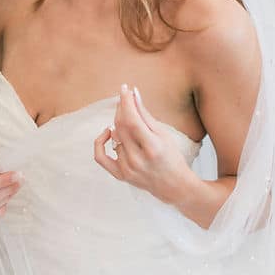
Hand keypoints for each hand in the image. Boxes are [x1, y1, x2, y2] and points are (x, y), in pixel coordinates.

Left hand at [93, 83, 189, 204]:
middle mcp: (137, 160)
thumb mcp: (164, 133)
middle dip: (121, 108)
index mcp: (153, 148)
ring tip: (129, 120)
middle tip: (125, 98)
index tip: (125, 88)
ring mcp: (127, 169)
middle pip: (121, 126)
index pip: (132, 120)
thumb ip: (146, 114)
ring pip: (114, 136)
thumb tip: (133, 93)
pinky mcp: (120, 175)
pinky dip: (101, 142)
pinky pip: (101, 157)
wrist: (174, 186)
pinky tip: (108, 132)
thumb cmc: (172, 157)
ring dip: (119, 123)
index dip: (126, 102)